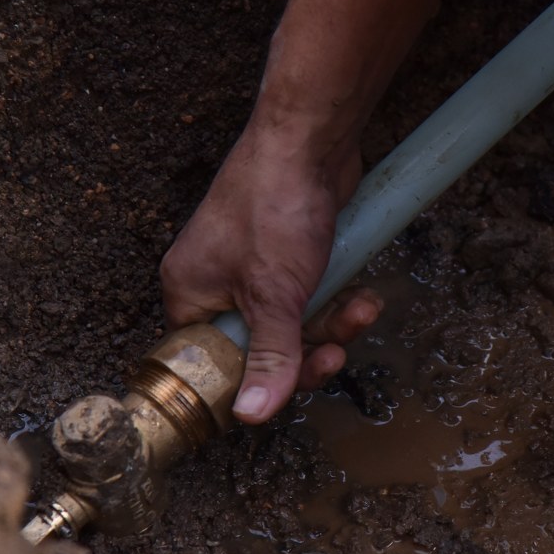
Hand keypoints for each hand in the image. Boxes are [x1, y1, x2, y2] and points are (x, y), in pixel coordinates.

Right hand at [160, 115, 382, 423]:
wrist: (311, 138)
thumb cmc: (275, 205)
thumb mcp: (275, 295)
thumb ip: (269, 357)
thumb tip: (251, 415)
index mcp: (190, 294)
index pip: (211, 364)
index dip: (252, 382)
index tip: (289, 387)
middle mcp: (215, 283)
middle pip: (260, 349)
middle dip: (307, 351)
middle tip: (335, 352)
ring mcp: (254, 268)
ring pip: (294, 325)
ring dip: (334, 325)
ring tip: (362, 309)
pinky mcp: (289, 256)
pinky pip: (313, 298)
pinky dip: (339, 299)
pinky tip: (364, 292)